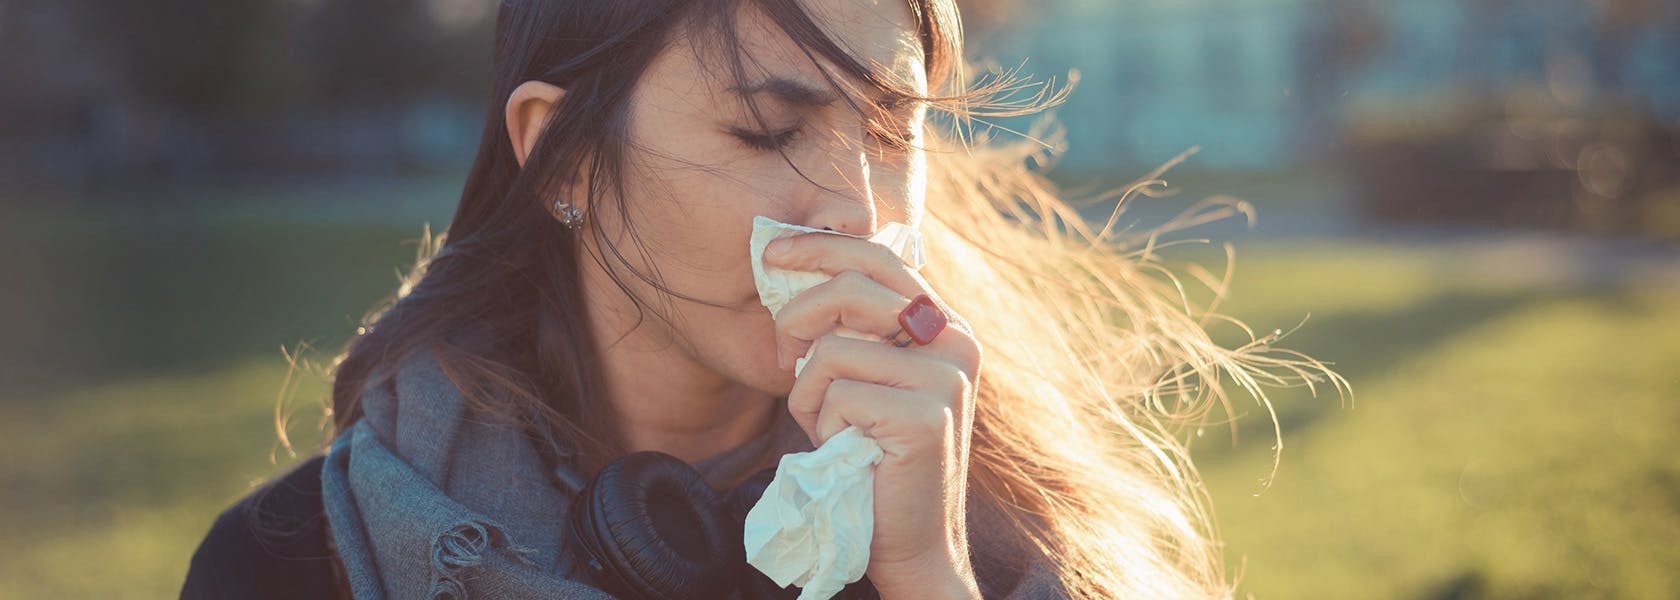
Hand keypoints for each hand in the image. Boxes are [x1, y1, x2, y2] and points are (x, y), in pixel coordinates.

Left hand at [762, 233, 982, 596]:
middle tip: (782, 353)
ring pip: (834, 350)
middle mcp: (955, 341)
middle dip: (799, 315)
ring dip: (809, 393)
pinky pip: (838, 395)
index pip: (881, 259)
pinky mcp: (924, 415)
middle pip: (855, 287)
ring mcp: (945, 378)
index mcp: (945, 325)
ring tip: (829, 427)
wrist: (912, 541)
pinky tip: (845, 450)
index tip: (773, 251)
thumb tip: (795, 274)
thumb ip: (853, 330)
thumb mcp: (868, 379)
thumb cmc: (875, 458)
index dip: (822, 247)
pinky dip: (822, 425)